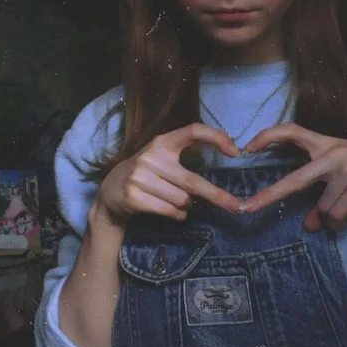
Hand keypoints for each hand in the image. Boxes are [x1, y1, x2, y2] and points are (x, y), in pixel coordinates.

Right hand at [93, 123, 242, 225]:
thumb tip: (219, 165)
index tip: (235, 152)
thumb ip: (182, 158)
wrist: (109, 193)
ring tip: (177, 204)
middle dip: (217, 196)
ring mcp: (141, 177)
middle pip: (193, 181)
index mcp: (161, 142)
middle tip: (237, 207)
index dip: (216, 138)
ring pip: (182, 200)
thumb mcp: (159, 157)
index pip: (193, 130)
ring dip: (187, 207)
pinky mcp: (135, 196)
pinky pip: (170, 211)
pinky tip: (170, 211)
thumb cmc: (144, 174)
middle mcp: (151, 156)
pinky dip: (177, 215)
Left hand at [243, 123, 346, 231]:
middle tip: (247, 207)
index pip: (291, 131)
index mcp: (325, 144)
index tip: (247, 148)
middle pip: (295, 180)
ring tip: (335, 220)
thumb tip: (310, 226)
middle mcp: (332, 155)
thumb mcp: (344, 170)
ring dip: (327, 219)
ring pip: (323, 207)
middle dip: (269, 195)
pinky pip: (337, 214)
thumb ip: (324, 194)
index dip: (267, 136)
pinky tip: (339, 225)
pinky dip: (336, 224)